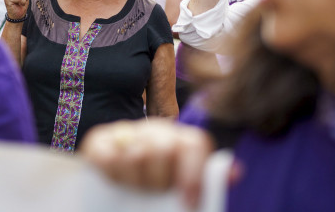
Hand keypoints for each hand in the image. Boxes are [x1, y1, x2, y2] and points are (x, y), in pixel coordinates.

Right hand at [80, 119, 214, 209]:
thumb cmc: (157, 194)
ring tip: (135, 190)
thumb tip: (235, 172)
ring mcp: (126, 132)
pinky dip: (112, 175)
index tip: (188, 204)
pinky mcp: (99, 140)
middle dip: (159, 181)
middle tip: (153, 194)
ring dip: (134, 182)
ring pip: (135, 153)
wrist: (116, 198)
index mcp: (182, 141)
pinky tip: (115, 182)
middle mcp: (156, 131)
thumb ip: (208, 180)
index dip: (193, 174)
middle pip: (163, 148)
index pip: (193, 143)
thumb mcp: (184, 191)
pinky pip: (107, 156)